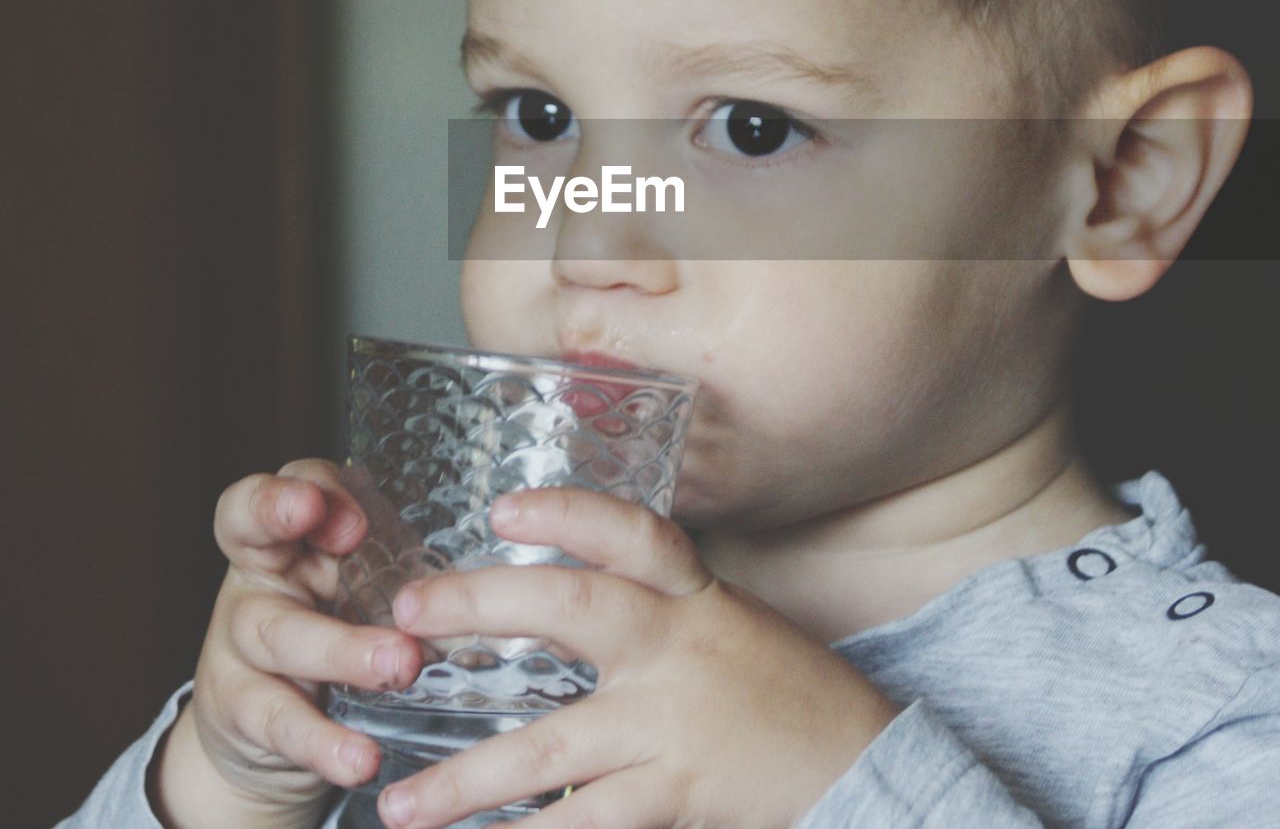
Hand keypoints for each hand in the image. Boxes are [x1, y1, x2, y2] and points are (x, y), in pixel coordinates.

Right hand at [152, 460, 423, 828]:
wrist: (270, 729)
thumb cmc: (337, 628)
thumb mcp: (364, 585)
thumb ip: (406, 566)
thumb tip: (504, 574)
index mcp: (291, 534)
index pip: (282, 484)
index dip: (305, 487)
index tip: (356, 513)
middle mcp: (257, 575)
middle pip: (251, 533)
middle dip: (284, 517)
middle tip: (353, 533)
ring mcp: (240, 642)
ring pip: (279, 633)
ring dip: (344, 648)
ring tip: (401, 663)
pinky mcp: (241, 710)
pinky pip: (279, 721)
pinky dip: (324, 741)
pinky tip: (362, 757)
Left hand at [377, 489, 899, 828]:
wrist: (864, 760)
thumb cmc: (786, 690)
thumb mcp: (731, 625)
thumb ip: (661, 611)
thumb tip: (566, 608)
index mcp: (696, 596)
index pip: (632, 533)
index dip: (566, 513)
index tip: (503, 508)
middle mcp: (680, 644)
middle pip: (573, 608)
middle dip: (482, 605)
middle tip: (405, 613)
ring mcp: (675, 721)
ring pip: (553, 743)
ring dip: (468, 778)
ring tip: (400, 804)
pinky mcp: (679, 790)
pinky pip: (586, 820)